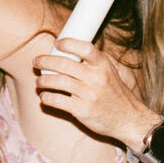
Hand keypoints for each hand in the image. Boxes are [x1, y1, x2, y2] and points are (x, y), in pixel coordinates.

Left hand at [32, 38, 157, 149]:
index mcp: (103, 65)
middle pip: (65, 64)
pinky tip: (44, 96)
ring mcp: (89, 95)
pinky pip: (58, 101)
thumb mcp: (109, 72)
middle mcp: (97, 78)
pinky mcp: (82, 111)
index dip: (68, 43)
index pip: (85, 48)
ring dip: (43, 80)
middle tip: (36, 62)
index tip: (57, 43)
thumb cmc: (115, 93)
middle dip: (45, 61)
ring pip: (58, 82)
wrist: (127, 119)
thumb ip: (92, 63)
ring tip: (39, 81)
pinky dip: (47, 97)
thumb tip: (66, 52)